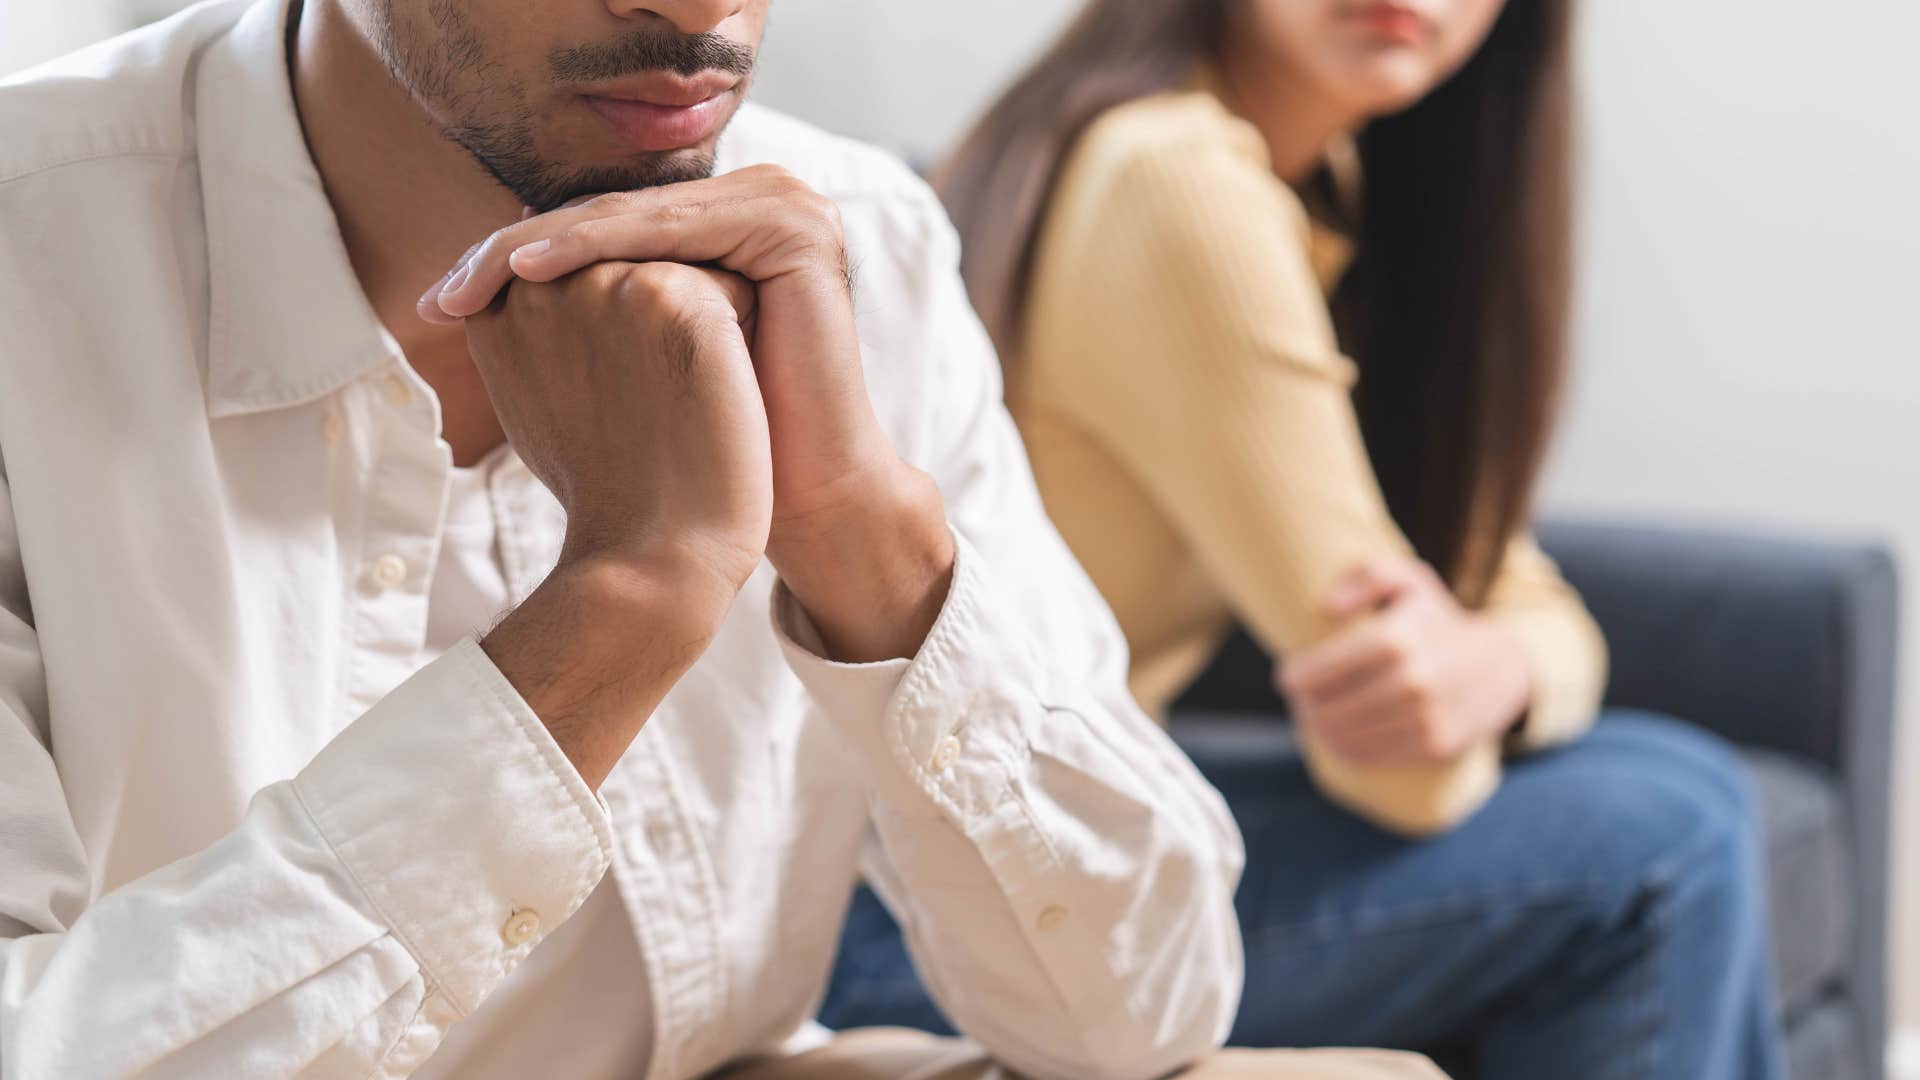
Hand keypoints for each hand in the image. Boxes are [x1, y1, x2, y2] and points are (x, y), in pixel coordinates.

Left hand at [428, 167, 953, 662]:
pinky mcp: (795, 228)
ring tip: (471, 281)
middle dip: (514, 253)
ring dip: (540, 245)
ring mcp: (786, 205)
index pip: (604, 225)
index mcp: (728, 219)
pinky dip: (592, 244)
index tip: (439, 304)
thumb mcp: (634, 354)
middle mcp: (762, 198)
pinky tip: (529, 269)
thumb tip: (491, 261)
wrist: (799, 492)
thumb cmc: (711, 441)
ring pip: (633, 217)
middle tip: (440, 295)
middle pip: (612, 214)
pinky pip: (671, 227)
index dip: (516, 258)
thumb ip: (586, 300)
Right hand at [468, 261, 769, 788]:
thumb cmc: (612, 493)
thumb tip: (552, 277)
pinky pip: (732, 286)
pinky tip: (720, 398)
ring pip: (688, 266)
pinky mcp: (669, 298)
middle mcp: (538, 285)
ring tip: (686, 405)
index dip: (628, 327)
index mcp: (498, 310)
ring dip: (705, 328)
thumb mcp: (551, 399)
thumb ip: (546, 330)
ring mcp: (601, 284)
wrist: (659, 556)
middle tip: (661, 408)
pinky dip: (741, 342)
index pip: (586, 270)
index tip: (635, 397)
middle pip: (637, 260)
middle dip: (666, 322)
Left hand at [1277, 556, 1532, 763]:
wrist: (1501, 666)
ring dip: (1320, 732)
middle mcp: (1414, 679)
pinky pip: (1372, 756)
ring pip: (1346, 737)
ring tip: (1314, 720)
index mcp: (1399, 637)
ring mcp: (1427, 716)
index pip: (1323, 668)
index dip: (1295, 678)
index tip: (1285, 678)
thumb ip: (1368, 576)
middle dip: (1305, 707)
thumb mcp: (1410, 580)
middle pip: (1329, 708)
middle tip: (1299, 702)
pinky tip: (1337, 739)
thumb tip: (1328, 606)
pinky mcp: (1435, 745)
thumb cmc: (1437, 620)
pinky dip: (1346, 751)